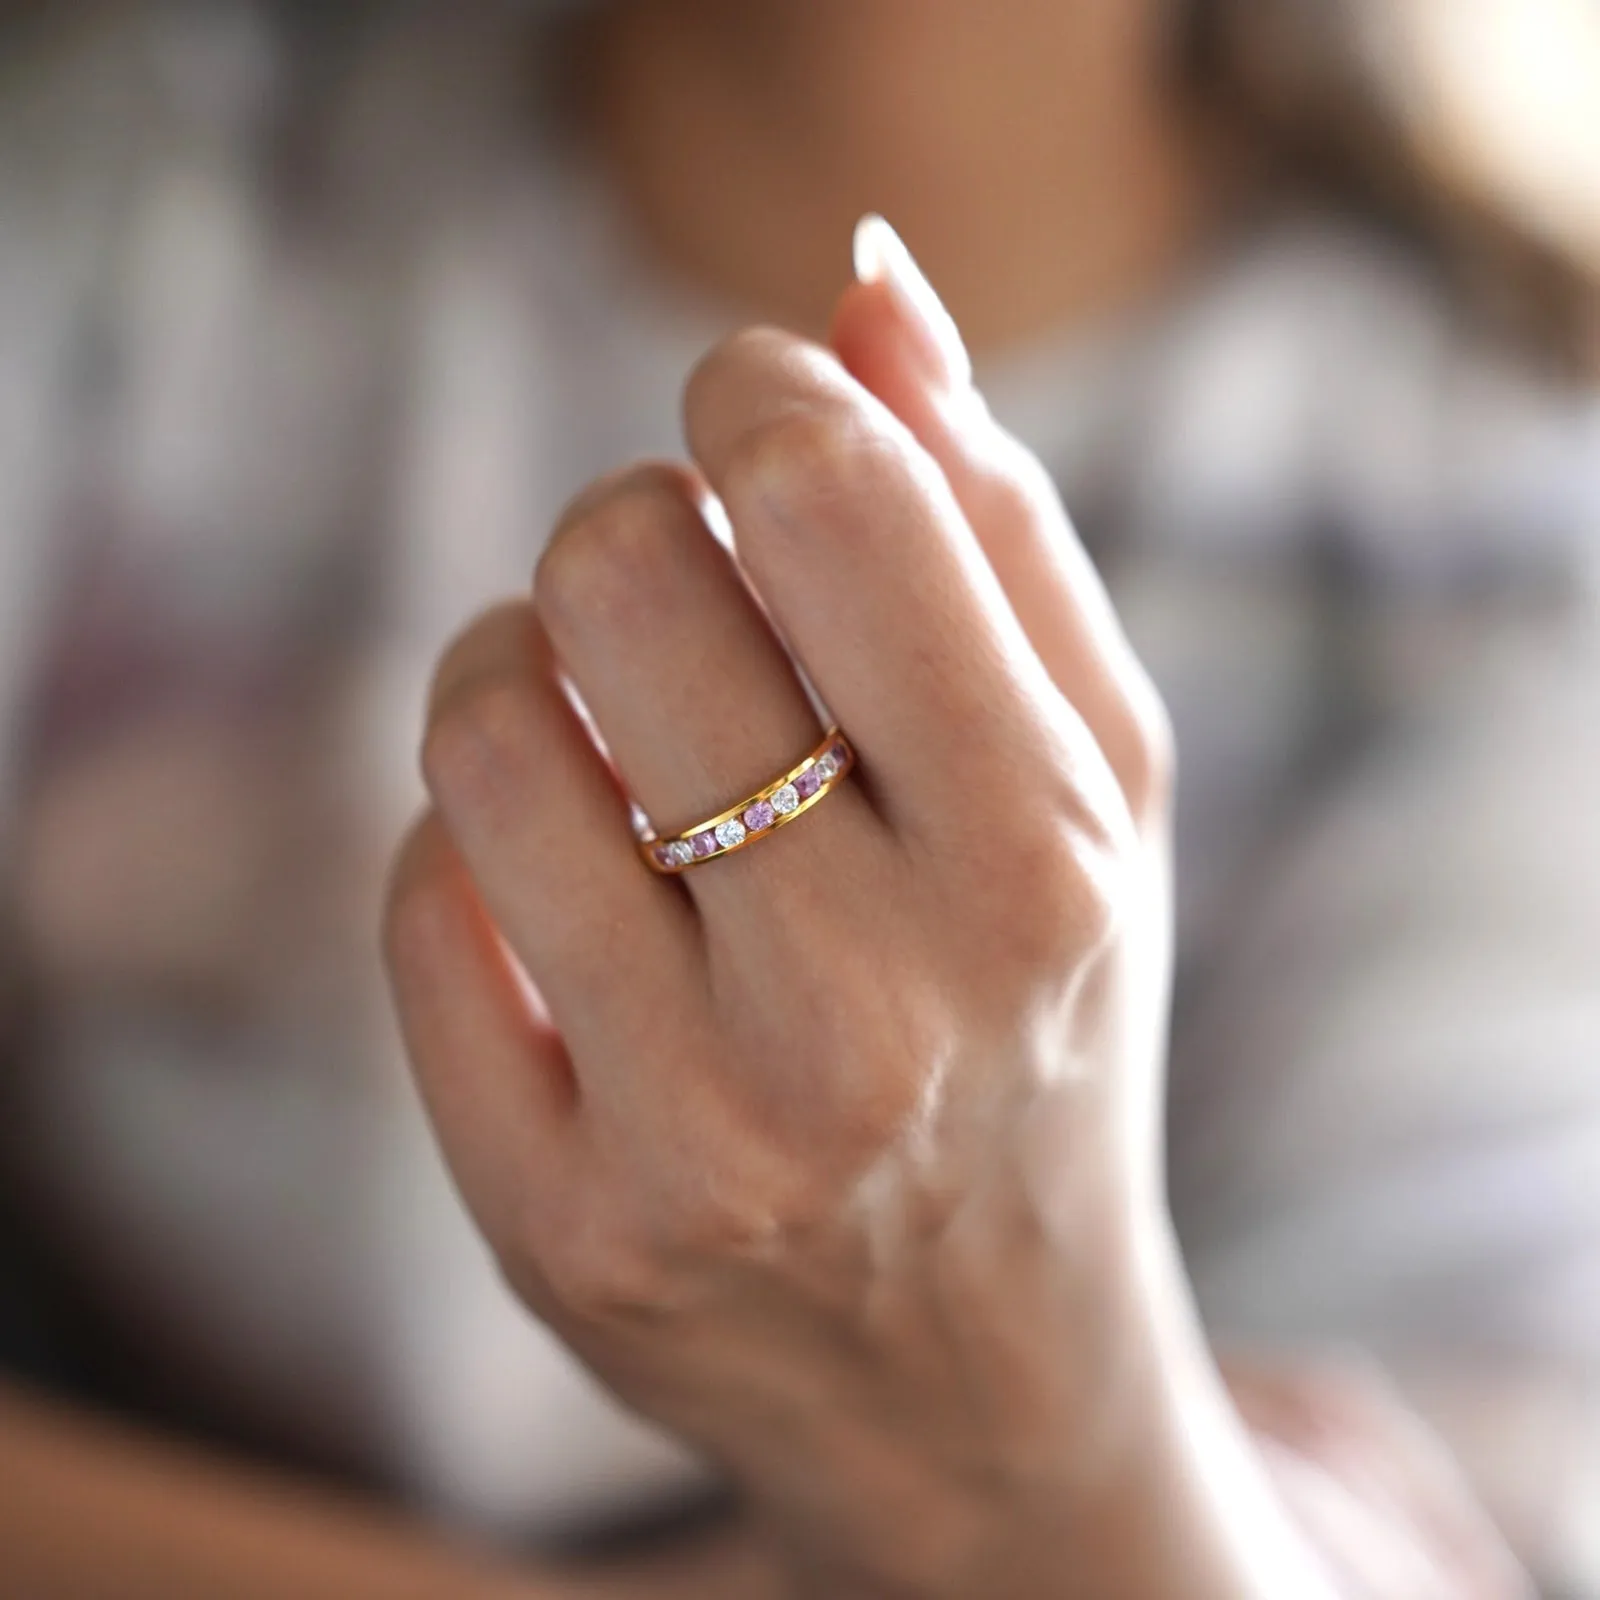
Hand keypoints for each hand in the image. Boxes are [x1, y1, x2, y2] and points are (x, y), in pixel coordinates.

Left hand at [384, 221, 1323, 1598]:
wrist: (987, 1369)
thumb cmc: (1049, 1027)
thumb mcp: (1102, 787)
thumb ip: (999, 527)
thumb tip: (863, 282)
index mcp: (1040, 866)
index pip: (822, 494)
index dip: (749, 388)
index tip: (746, 417)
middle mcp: (871, 1008)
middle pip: (616, 573)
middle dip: (628, 518)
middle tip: (675, 576)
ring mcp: (698, 1133)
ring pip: (482, 733)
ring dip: (517, 658)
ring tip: (596, 708)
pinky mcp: (559, 1224)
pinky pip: (424, 909)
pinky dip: (476, 842)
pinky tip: (567, 878)